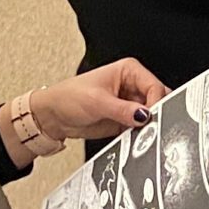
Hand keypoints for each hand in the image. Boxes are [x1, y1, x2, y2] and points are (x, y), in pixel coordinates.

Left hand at [31, 58, 168, 141]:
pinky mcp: (124, 121)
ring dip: (146, 126)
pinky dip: (139, 135)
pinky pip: (139, 129)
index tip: (150, 118)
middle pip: (156, 100)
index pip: (154, 86)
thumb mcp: (97, 101)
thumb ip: (123, 110)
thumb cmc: (68, 97)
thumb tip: (144, 115)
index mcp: (129, 71)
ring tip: (138, 133)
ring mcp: (129, 104)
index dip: (155, 102)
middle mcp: (131, 86)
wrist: (52, 117)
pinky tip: (132, 138)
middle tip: (148, 126)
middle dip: (154, 114)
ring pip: (150, 116)